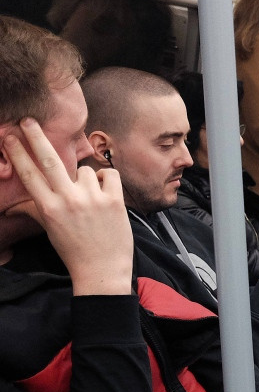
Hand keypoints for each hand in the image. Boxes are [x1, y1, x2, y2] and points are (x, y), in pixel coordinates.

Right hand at [4, 120, 131, 295]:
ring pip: (85, 170)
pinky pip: (109, 174)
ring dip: (87, 179)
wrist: (101, 270)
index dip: (18, 153)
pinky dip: (107, 180)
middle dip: (36, 138)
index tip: (10, 136)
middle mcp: (68, 200)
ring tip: (90, 200)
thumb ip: (37, 209)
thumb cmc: (74, 250)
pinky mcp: (114, 200)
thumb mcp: (50, 229)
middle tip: (28, 120)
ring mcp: (92, 199)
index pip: (29, 174)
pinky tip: (105, 193)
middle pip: (49, 161)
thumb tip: (17, 202)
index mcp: (48, 208)